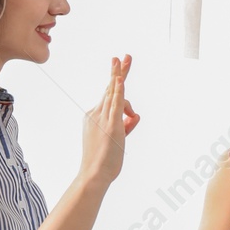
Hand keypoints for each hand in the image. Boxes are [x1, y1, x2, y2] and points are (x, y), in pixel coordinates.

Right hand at [80, 55, 138, 185]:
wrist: (93, 174)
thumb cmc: (103, 160)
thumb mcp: (118, 139)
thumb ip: (127, 125)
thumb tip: (135, 116)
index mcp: (95, 116)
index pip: (109, 96)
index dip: (115, 81)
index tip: (119, 68)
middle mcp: (96, 114)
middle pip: (110, 89)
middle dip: (119, 71)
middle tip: (126, 55)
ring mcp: (102, 119)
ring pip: (116, 95)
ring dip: (120, 74)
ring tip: (126, 58)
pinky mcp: (110, 126)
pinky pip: (115, 105)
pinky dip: (118, 91)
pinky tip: (120, 80)